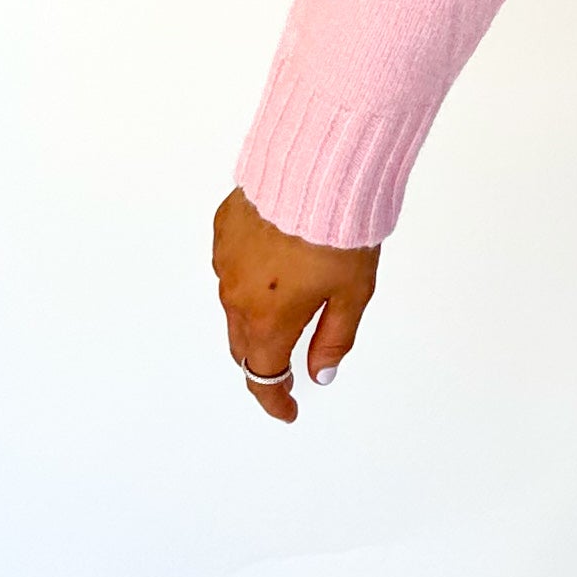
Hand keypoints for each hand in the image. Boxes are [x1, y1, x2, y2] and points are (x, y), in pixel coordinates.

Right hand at [212, 187, 378, 423]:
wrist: (316, 166)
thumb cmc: (339, 229)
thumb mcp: (352, 294)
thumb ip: (333, 339)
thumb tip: (320, 373)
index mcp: (269, 318)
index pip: (264, 375)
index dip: (275, 399)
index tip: (287, 410)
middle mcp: (237, 294)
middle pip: (244, 345)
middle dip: (264, 361)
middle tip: (288, 370)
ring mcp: (226, 260)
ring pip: (235, 304)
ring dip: (256, 316)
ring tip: (288, 308)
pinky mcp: (224, 229)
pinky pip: (233, 264)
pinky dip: (251, 276)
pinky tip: (276, 263)